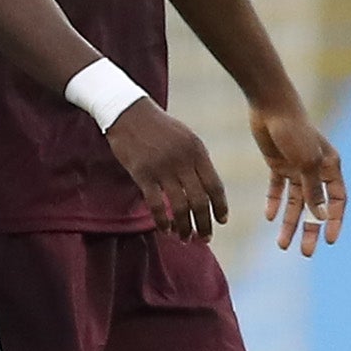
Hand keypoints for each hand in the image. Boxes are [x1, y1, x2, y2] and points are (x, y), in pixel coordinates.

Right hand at [105, 100, 225, 241]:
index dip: (220, 207)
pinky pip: (156, 203)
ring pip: (180, 206)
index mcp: (198, 152)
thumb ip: (196, 161)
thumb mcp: (185, 138)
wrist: (128, 112)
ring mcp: (163, 168)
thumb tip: (205, 187)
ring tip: (184, 237)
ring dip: (184, 226)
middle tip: (203, 238)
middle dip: (204, 223)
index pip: (215, 186)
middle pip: (200, 200)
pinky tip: (164, 229)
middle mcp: (183, 162)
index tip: (222, 221)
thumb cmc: (158, 126)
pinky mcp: (142, 173)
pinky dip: (162, 220)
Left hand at [250, 95, 343, 254]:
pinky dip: (274, 202)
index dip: (334, 221)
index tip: (328, 240)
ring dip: (289, 222)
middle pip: (315, 207)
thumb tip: (322, 217)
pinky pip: (277, 189)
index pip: (338, 201)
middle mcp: (316, 169)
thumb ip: (313, 190)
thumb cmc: (294, 131)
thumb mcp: (306, 162)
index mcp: (331, 167)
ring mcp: (296, 167)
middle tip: (306, 252)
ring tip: (282, 244)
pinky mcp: (277, 164)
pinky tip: (269, 217)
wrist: (270, 107)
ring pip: (295, 202)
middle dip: (310, 230)